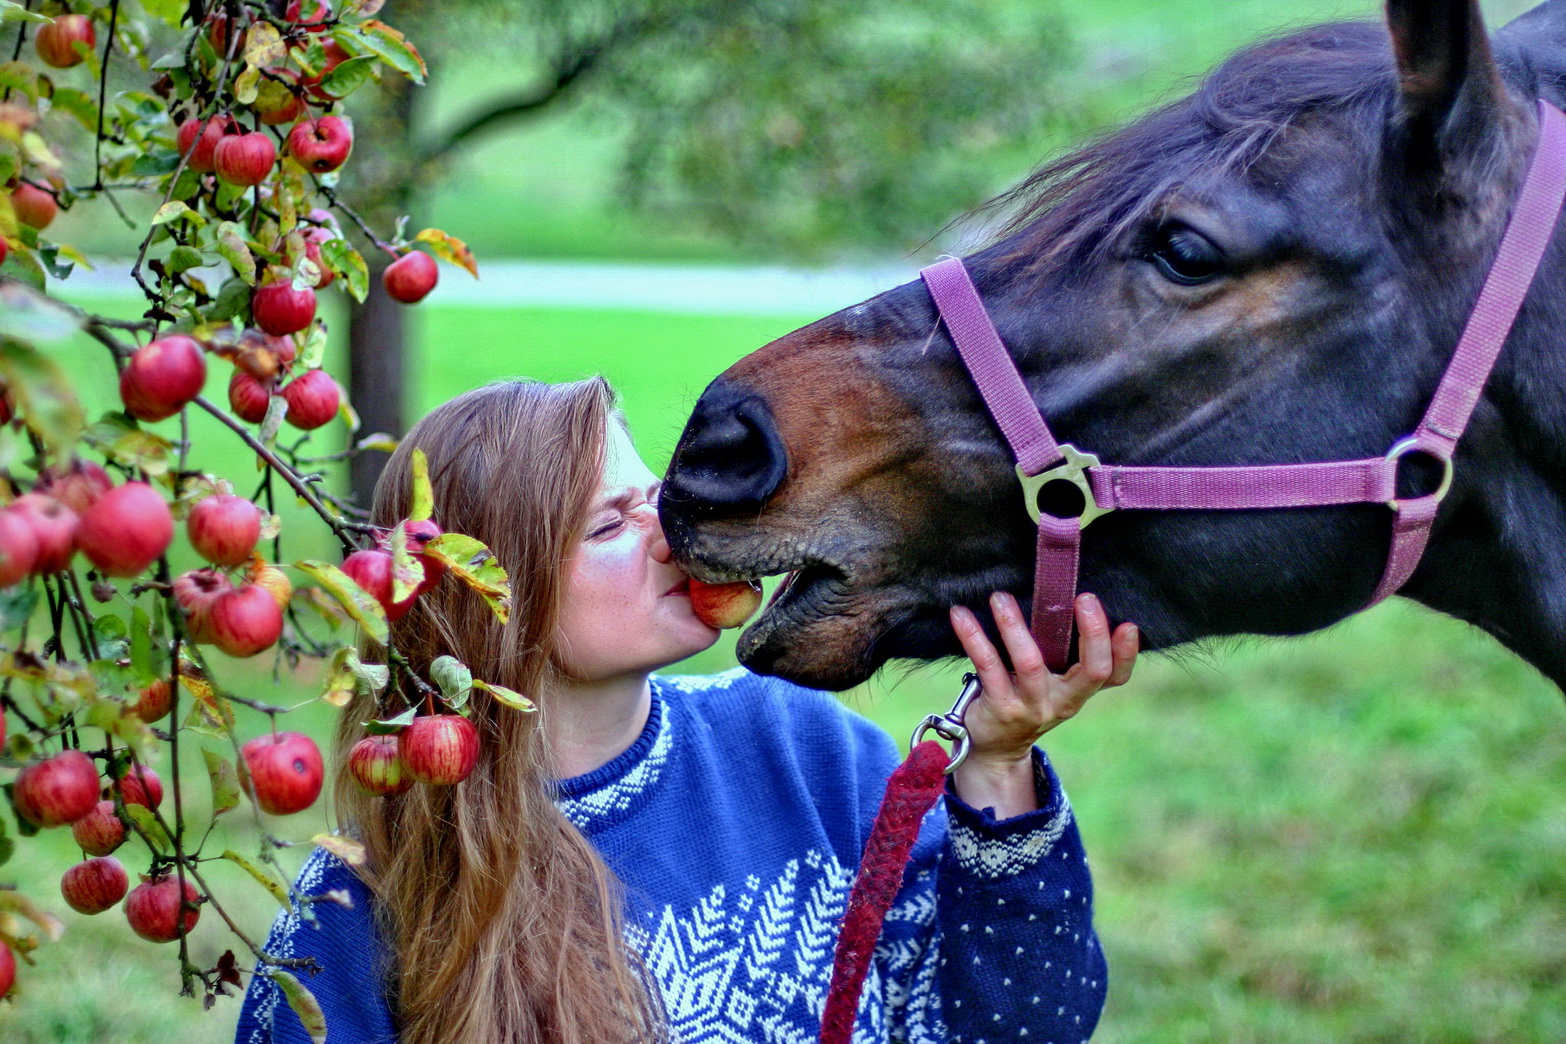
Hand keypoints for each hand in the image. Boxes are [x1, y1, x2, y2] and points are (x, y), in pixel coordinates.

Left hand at [946, 591, 1137, 815]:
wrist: (993, 748)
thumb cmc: (1025, 700)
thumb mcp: (1052, 684)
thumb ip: (1064, 655)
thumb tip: (1062, 597)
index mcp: (1078, 692)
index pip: (1115, 676)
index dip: (1127, 654)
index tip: (1129, 625)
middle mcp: (1062, 702)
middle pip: (1092, 671)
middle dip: (1093, 633)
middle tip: (1084, 598)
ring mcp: (1032, 707)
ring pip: (1031, 663)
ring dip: (1015, 626)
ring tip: (1000, 597)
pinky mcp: (1000, 707)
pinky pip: (988, 666)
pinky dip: (973, 637)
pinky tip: (960, 615)